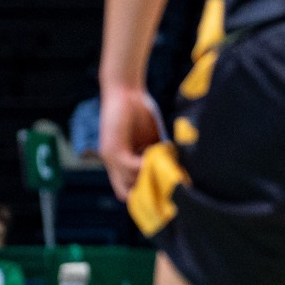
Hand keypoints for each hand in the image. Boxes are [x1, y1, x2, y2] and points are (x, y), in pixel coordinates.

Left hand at [100, 86, 163, 203]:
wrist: (124, 90)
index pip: (126, 191)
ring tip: (164, 164)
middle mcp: (112, 164)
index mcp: (119, 162)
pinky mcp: (114, 150)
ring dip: (149, 175)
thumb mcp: (150, 138)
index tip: (162, 189)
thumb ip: (156, 155)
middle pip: (124, 194)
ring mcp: (110, 158)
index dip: (143, 193)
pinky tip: (159, 153)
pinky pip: (132, 168)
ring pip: (130, 182)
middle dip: (144, 192)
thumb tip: (174, 170)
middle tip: (163, 185)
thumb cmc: (138, 110)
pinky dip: (147, 164)